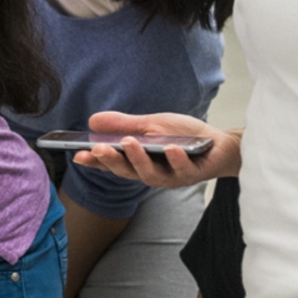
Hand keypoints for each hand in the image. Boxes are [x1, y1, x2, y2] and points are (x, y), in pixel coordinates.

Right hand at [74, 111, 240, 187]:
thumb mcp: (151, 124)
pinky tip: (170, 148)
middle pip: (127, 171)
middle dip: (112, 161)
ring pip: (150, 174)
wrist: (220, 143)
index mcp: (138, 162)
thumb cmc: (183, 135)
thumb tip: (92, 121)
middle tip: (98, 149)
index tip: (78, 154)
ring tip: (129, 143)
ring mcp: (170, 177)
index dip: (95, 161)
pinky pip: (181, 170)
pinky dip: (175, 159)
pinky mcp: (190, 175)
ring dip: (139, 159)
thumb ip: (124, 125)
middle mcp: (151, 173)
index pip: (112, 163)